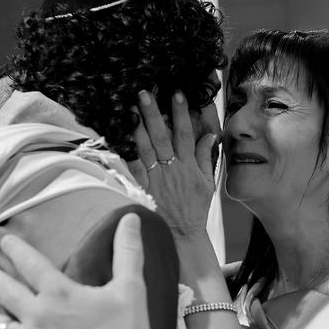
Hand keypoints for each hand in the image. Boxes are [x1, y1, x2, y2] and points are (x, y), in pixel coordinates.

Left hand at [126, 90, 218, 237]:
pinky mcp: (143, 189)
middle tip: (145, 94)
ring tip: (130, 109)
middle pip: (161, 137)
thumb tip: (209, 135)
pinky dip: (126, 153)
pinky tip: (119, 137)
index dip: (181, 113)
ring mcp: (156, 179)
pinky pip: (133, 169)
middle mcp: (171, 170)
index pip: (185, 134)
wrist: (183, 234)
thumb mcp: (207, 183)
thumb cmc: (195, 208)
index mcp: (188, 166)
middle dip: (153, 114)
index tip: (177, 94)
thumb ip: (205, 157)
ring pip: (145, 150)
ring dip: (137, 128)